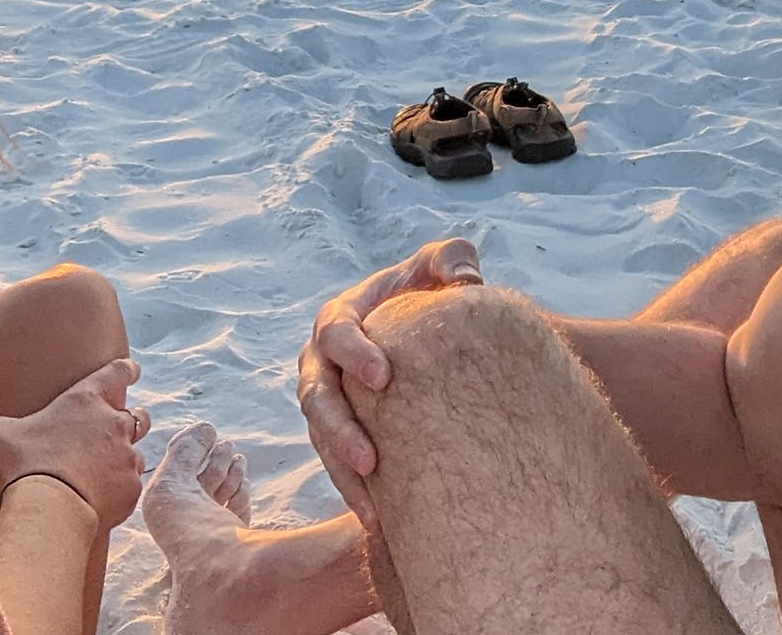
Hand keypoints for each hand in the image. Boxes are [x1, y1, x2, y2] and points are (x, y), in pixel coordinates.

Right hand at [0, 357, 146, 529]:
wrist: (50, 509)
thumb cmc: (22, 464)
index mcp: (86, 400)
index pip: (117, 372)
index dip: (125, 370)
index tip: (131, 368)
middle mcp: (114, 424)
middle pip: (138, 414)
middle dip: (131, 417)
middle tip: (120, 423)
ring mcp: (126, 458)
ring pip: (138, 451)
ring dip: (127, 455)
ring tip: (110, 466)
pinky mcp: (130, 490)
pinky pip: (133, 485)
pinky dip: (122, 488)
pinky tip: (107, 497)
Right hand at [297, 238, 482, 525]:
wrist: (430, 336)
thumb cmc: (432, 294)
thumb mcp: (441, 266)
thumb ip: (451, 258)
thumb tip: (465, 277)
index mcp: (342, 318)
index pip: (336, 333)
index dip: (354, 353)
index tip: (383, 376)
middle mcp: (323, 362)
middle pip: (315, 397)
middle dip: (338, 430)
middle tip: (371, 459)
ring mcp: (328, 402)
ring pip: (320, 440)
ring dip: (341, 473)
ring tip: (373, 507)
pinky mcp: (339, 435)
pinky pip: (337, 466)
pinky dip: (355, 493)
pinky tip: (381, 523)